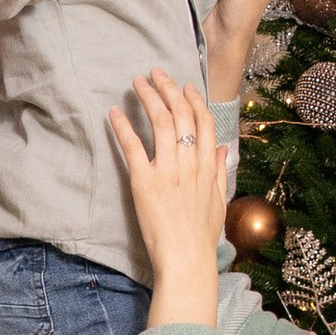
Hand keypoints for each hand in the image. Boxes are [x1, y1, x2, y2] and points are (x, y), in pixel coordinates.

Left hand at [108, 67, 225, 327]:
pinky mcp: (144, 182)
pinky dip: (123, 126)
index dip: (194, 99)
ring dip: (148, 98)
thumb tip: (221, 149)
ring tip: (137, 83)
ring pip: (160, 123)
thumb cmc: (201, 237)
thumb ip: (218, 172)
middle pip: (181, 114)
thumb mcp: (218, 202)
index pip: (203, 122)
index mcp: (207, 166)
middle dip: (168, 89)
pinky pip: (133, 147)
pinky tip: (114, 112)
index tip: (185, 85)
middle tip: (155, 73)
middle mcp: (189, 163)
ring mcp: (168, 171)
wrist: (186, 261)